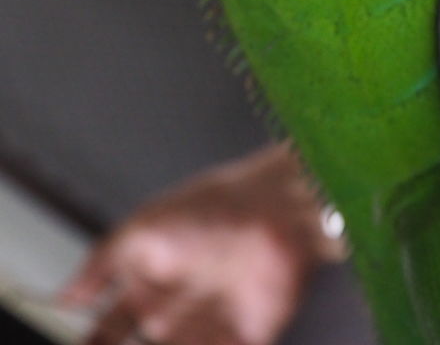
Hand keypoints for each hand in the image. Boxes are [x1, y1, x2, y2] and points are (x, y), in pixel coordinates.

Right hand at [59, 143, 346, 344]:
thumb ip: (100, 264)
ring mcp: (204, 328)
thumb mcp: (143, 229)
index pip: (103, 331)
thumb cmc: (215, 205)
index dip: (89, 342)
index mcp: (147, 281)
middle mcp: (172, 310)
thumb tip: (64, 295)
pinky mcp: (240, 342)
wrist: (278, 211)